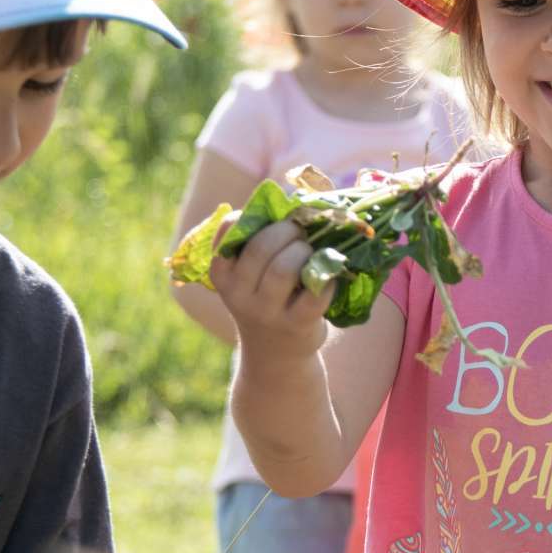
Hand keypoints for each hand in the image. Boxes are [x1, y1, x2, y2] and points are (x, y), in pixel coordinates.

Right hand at [210, 219, 332, 366]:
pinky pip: (314, 294)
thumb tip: (298, 199)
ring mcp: (266, 312)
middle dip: (287, 230)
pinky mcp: (296, 325)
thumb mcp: (250, 275)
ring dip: (304, 252)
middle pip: (261, 248)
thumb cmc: (267, 299)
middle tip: (300, 230)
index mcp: (222, 273)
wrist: (276, 353)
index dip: (253, 214)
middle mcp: (238, 294)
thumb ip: (258, 241)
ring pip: (284, 269)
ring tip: (311, 251)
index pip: (229, 230)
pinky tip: (329, 275)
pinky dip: (326, 278)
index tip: (271, 215)